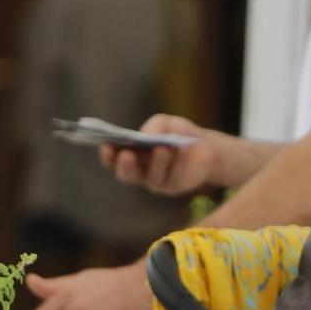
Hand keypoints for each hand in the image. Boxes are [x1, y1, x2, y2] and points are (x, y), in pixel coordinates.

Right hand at [101, 114, 220, 196]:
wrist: (204, 146)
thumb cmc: (177, 133)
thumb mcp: (165, 123)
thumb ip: (154, 126)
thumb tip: (145, 136)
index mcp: (131, 155)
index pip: (113, 159)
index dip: (108, 154)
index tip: (105, 145)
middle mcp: (141, 172)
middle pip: (127, 175)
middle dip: (125, 166)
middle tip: (127, 155)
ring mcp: (158, 182)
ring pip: (153, 177)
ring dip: (157, 162)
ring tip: (162, 147)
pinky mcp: (176, 186)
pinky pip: (175, 177)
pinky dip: (180, 163)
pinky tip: (184, 150)